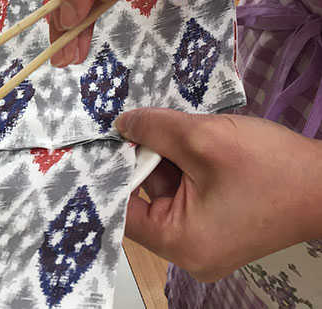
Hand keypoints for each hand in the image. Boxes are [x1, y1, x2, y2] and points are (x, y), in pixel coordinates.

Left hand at [116, 108, 321, 281]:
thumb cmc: (272, 167)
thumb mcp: (203, 139)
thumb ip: (155, 129)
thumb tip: (121, 124)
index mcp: (181, 243)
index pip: (123, 210)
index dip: (111, 173)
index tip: (101, 143)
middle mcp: (188, 250)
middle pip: (145, 198)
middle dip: (142, 159)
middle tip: (132, 124)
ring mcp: (205, 239)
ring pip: (166, 191)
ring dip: (164, 159)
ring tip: (162, 127)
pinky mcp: (218, 225)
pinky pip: (186, 193)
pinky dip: (183, 166)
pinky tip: (184, 139)